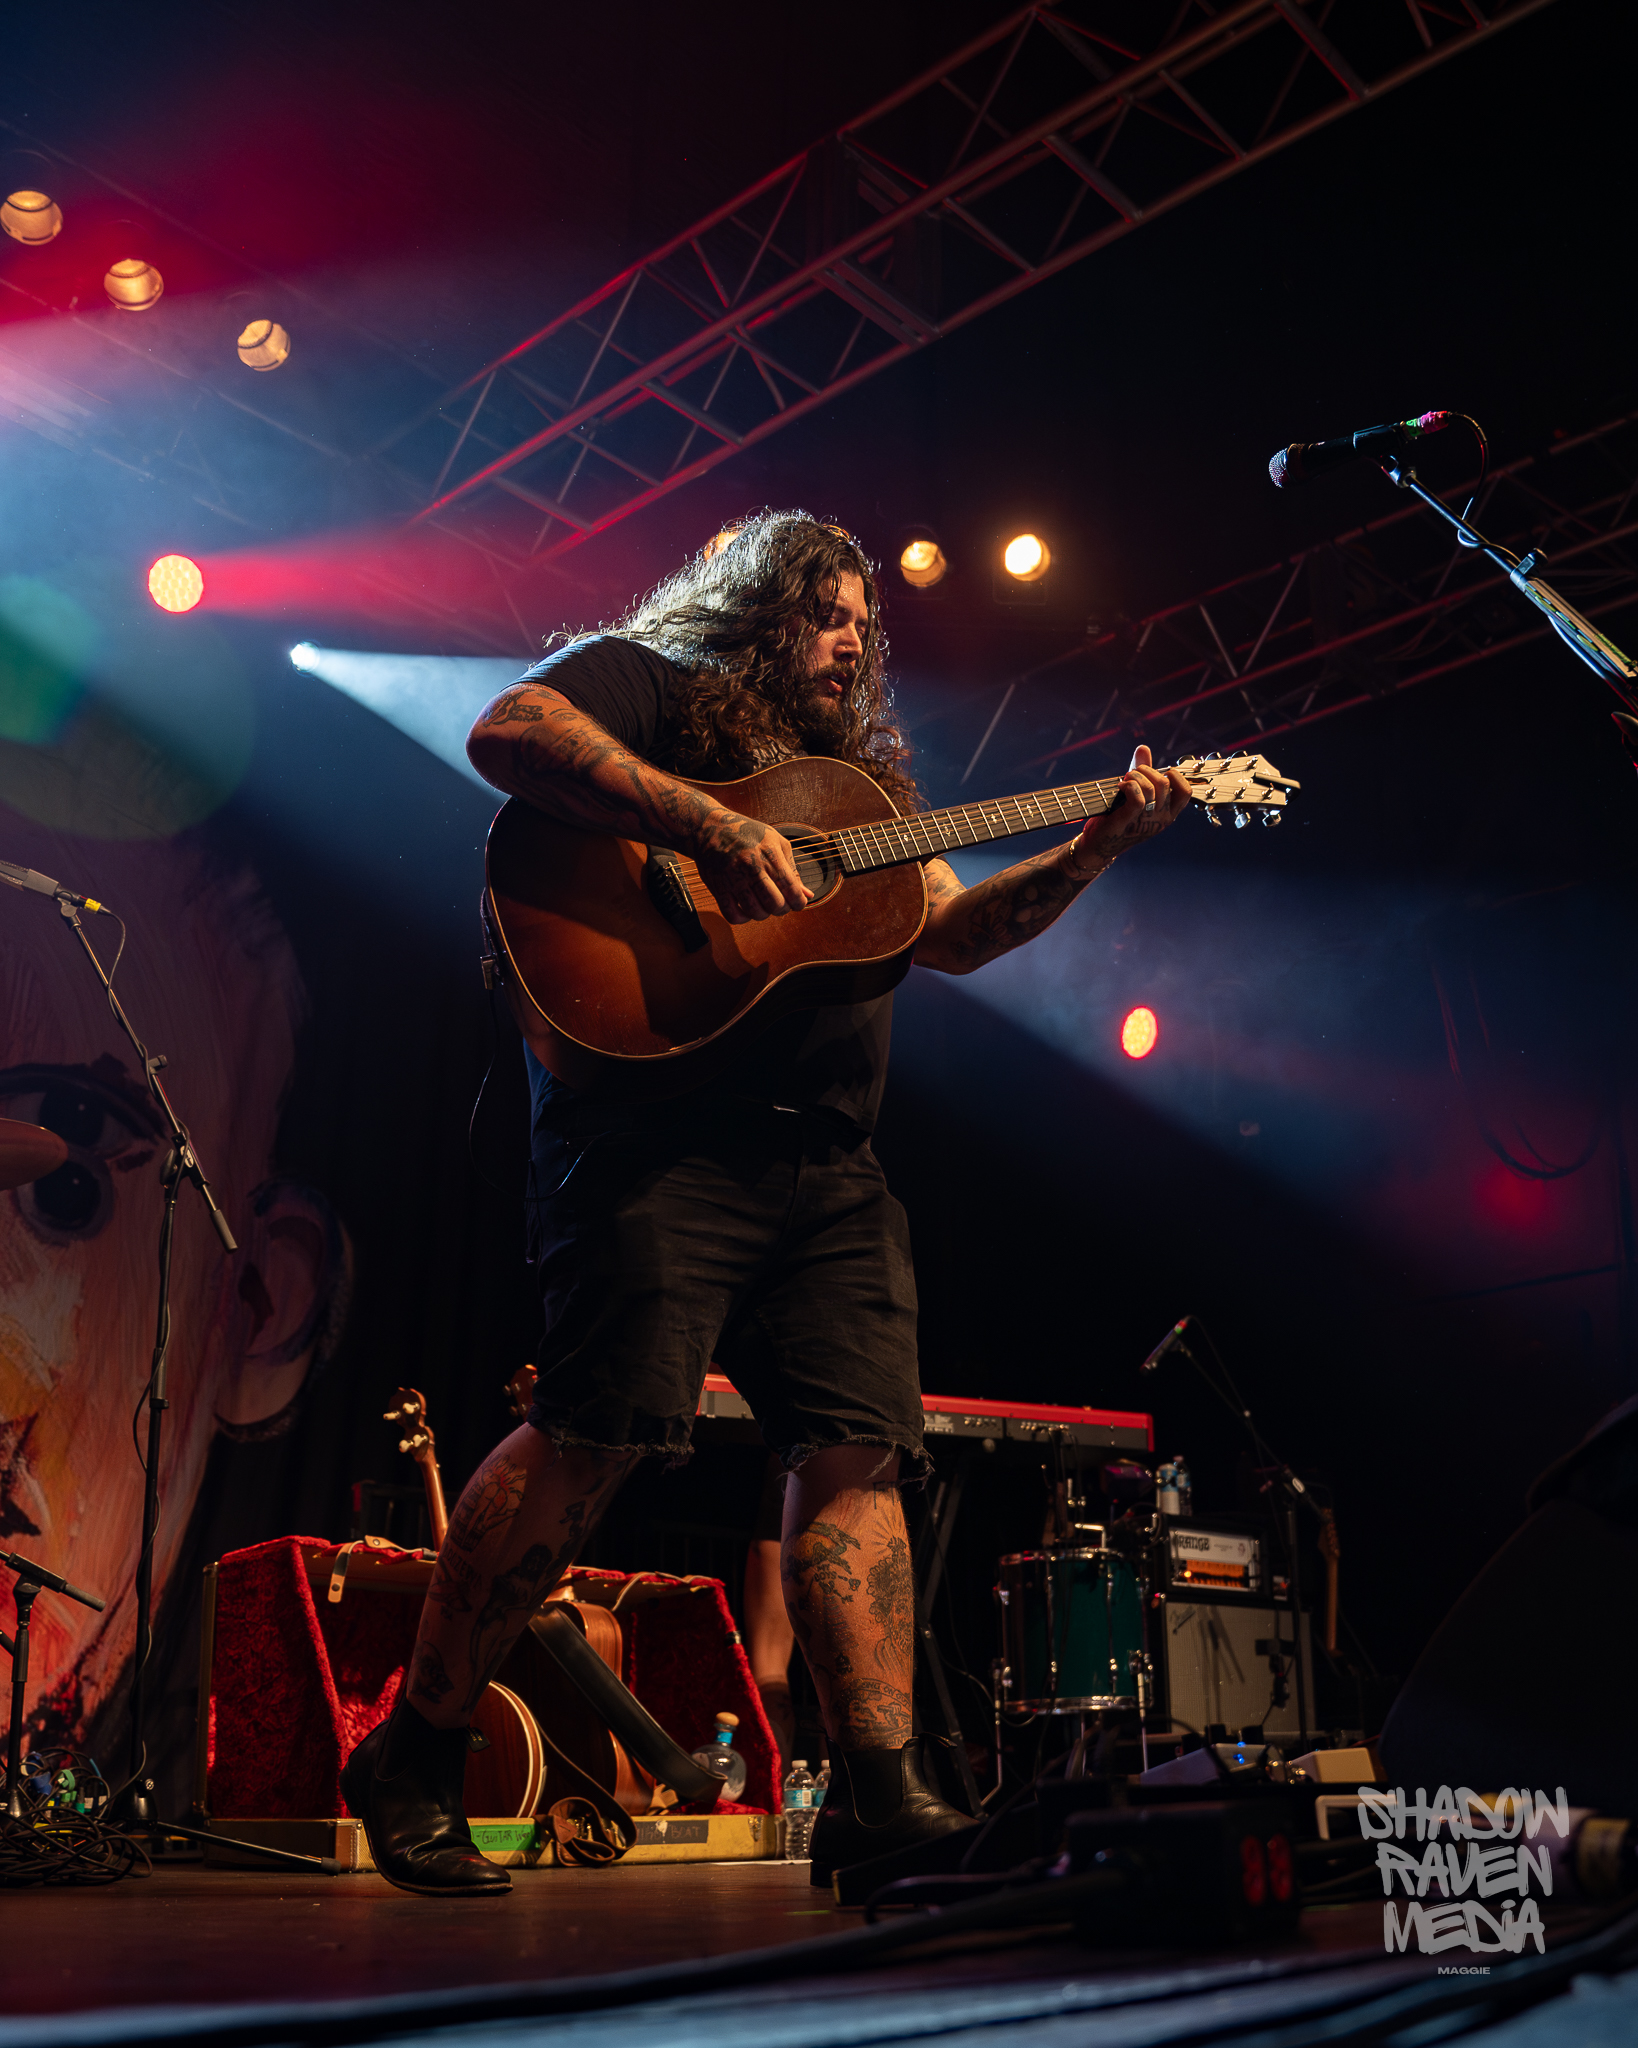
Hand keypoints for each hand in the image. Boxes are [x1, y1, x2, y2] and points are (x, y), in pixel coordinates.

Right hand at [693, 810, 811, 922]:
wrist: (709, 827)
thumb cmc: (747, 833)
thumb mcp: (776, 843)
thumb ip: (792, 869)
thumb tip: (807, 895)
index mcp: (770, 855)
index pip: (792, 889)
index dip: (799, 903)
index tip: (797, 903)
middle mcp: (752, 867)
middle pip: (775, 904)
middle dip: (782, 910)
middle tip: (780, 905)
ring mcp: (733, 878)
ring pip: (755, 912)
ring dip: (763, 914)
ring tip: (763, 906)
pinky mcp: (717, 887)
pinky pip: (732, 915)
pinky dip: (743, 918)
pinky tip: (746, 910)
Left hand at [1066, 745, 1190, 873]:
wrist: (1099, 844)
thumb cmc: (1118, 817)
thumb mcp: (1136, 794)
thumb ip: (1143, 772)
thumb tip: (1143, 748)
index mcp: (1168, 814)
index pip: (1186, 792)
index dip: (1175, 776)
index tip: (1158, 773)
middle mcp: (1161, 819)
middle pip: (1166, 783)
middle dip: (1148, 770)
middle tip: (1132, 773)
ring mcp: (1146, 821)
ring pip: (1152, 787)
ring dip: (1136, 775)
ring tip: (1125, 779)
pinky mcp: (1129, 820)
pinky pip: (1138, 796)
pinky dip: (1129, 785)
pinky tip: (1121, 786)